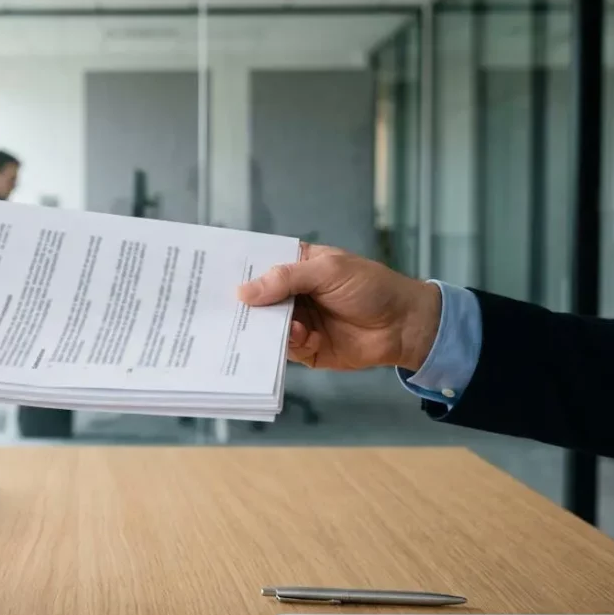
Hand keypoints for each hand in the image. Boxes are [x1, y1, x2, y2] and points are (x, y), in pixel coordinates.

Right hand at [236, 243, 440, 371]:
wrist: (404, 325)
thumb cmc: (370, 287)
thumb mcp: (328, 271)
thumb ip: (286, 278)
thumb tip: (244, 292)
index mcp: (296, 267)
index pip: (260, 266)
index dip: (238, 271)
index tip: (209, 275)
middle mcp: (292, 294)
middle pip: (257, 300)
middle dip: (243, 305)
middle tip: (220, 309)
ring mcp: (297, 322)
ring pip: (266, 326)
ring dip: (265, 326)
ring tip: (265, 324)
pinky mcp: (305, 349)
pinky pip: (284, 348)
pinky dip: (288, 343)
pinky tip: (300, 336)